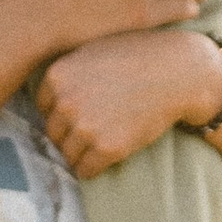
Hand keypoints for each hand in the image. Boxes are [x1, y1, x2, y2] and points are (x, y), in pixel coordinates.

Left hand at [35, 24, 221, 178]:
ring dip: (82, 153)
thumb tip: (46, 103)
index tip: (84, 109)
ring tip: (105, 139)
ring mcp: (85, 126)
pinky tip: (110, 154)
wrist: (178, 72)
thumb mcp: (91, 50)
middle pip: (53, 133)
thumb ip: (66, 73)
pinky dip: (94, 168)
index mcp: (57, 76)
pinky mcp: (107, 148)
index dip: (63, 111)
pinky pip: (85, 170)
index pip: (43, 107)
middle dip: (71, 134)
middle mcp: (65, 102)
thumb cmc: (137, 57)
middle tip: (97, 127)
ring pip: (67, 154)